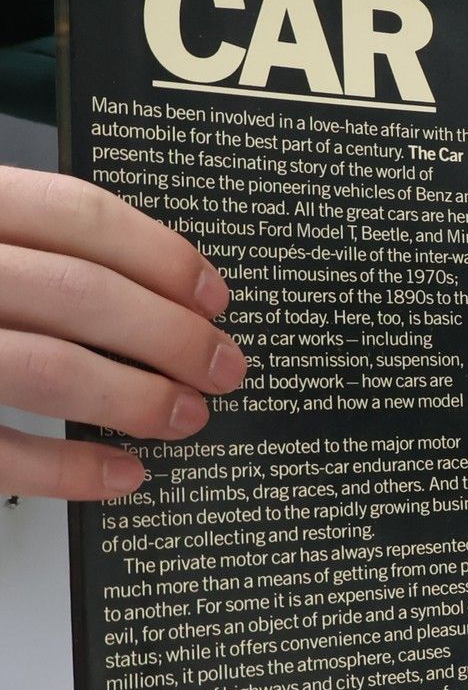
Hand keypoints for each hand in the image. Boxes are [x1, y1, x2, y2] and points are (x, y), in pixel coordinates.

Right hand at [0, 168, 246, 500]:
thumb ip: (17, 242)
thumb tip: (139, 289)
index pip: (76, 214)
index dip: (162, 256)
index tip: (213, 294)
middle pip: (81, 293)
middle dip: (172, 336)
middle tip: (224, 366)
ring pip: (48, 368)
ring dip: (137, 399)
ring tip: (186, 417)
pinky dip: (71, 467)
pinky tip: (121, 474)